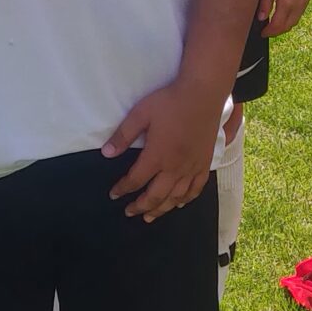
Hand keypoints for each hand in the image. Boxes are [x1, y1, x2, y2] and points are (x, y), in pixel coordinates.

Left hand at [103, 78, 221, 219]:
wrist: (202, 94)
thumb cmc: (170, 101)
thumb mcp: (141, 113)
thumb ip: (123, 135)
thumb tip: (106, 153)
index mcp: (157, 155)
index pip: (135, 180)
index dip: (122, 189)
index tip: (114, 194)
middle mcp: (174, 167)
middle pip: (155, 195)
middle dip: (140, 206)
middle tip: (129, 212)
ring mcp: (192, 167)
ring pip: (175, 197)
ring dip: (161, 209)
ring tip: (150, 216)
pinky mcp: (204, 163)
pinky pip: (196, 188)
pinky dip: (186, 199)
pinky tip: (179, 204)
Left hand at [261, 0, 311, 36]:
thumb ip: (265, 3)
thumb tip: (261, 18)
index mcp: (287, 3)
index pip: (278, 26)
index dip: (269, 32)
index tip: (261, 33)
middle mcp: (299, 5)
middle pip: (288, 26)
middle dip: (277, 31)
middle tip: (266, 31)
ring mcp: (305, 0)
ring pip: (295, 20)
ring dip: (285, 25)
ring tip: (274, 23)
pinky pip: (300, 12)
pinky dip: (291, 17)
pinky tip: (284, 12)